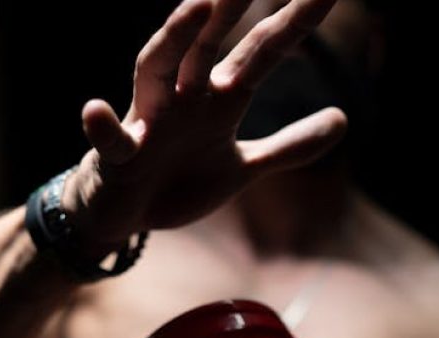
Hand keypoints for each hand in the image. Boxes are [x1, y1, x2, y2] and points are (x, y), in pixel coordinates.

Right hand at [66, 0, 347, 255]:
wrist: (126, 216)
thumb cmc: (180, 180)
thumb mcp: (242, 167)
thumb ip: (289, 146)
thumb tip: (343, 120)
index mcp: (217, 98)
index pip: (260, 53)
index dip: (293, 24)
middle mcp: (183, 97)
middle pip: (209, 42)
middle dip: (232, 6)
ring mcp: (148, 121)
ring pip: (158, 68)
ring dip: (175, 37)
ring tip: (198, 6)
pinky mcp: (118, 156)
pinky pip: (111, 140)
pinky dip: (103, 126)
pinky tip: (95, 110)